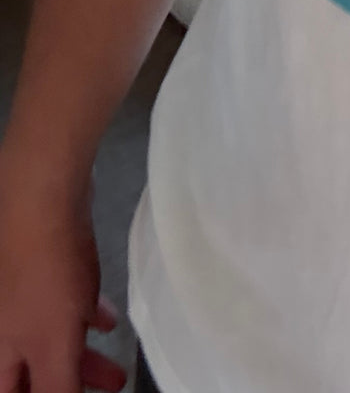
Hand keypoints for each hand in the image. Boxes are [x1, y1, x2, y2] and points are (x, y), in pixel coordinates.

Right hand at [0, 174, 126, 392]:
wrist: (44, 198)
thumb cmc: (44, 276)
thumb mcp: (52, 346)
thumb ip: (55, 389)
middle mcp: (2, 329)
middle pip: (30, 376)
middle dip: (67, 388)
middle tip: (105, 390)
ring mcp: (19, 297)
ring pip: (48, 342)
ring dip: (81, 360)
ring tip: (115, 374)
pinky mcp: (41, 268)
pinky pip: (60, 306)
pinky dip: (80, 318)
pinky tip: (106, 320)